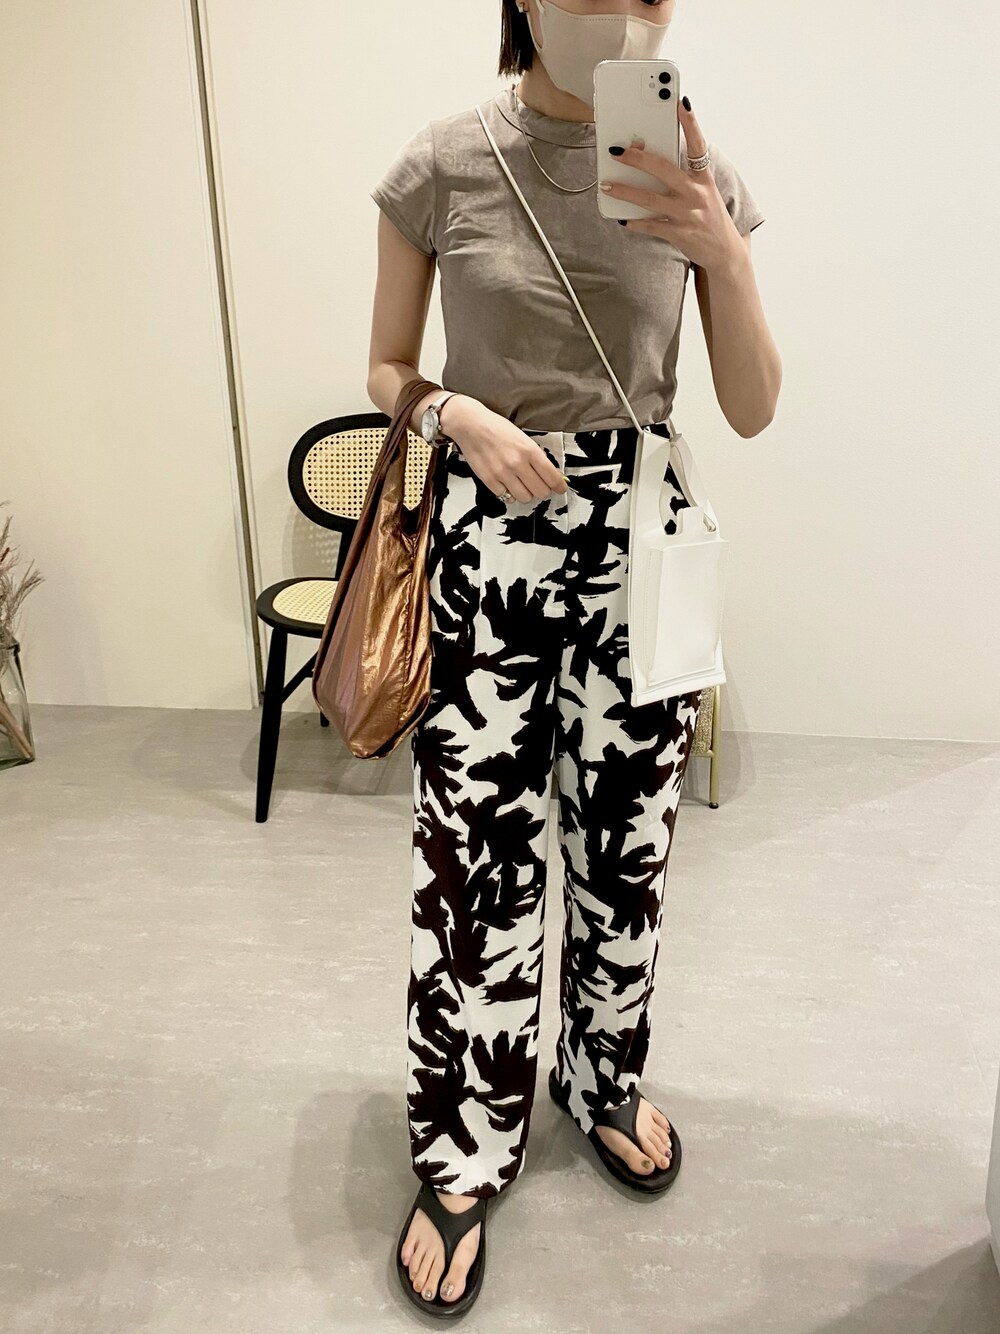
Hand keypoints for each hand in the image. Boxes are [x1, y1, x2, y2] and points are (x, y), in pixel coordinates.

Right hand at [443, 397, 568, 501]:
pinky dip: (508, 492)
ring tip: (521, 484)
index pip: (552, 477)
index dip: (559, 486)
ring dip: (526, 493)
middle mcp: (518, 464)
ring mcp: (503, 474)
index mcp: (530, 451)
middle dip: (543, 490)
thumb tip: (551, 474)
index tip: (560, 488)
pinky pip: (506, 497)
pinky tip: (507, 482)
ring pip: (525, 498)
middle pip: (541, 492)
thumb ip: (536, 457)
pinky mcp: (489, 480)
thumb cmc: (496, 428)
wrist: (471, 425)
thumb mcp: (523, 438)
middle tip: (539, 485)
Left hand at [599, 99, 739, 271]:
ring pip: (651, 199)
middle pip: (664, 169)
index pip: (698, 144)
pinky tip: (623, 218)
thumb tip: (651, 160)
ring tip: (607, 184)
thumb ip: (684, 175)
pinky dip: (635, 222)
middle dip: (638, 158)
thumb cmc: (709, 215)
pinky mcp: (680, 234)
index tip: (680, 102)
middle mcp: (697, 193)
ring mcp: (688, 214)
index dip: (690, 123)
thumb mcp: (704, 191)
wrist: (725, 252)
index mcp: (704, 178)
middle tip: (617, 151)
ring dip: (626, 191)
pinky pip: (652, 226)